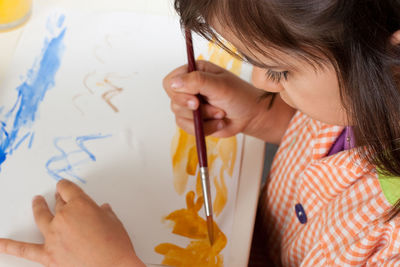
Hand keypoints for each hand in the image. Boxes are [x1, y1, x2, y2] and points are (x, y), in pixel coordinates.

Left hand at [0, 179, 144, 266]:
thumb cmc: (116, 245)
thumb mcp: (114, 221)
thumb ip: (104, 212)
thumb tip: (101, 210)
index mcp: (81, 205)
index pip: (68, 188)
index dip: (66, 186)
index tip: (65, 186)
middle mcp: (64, 217)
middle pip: (58, 203)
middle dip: (60, 198)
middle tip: (60, 197)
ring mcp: (54, 236)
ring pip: (41, 217)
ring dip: (38, 207)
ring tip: (36, 202)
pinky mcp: (49, 255)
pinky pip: (25, 249)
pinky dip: (9, 246)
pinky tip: (0, 242)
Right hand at [163, 60, 268, 137]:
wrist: (250, 116)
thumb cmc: (239, 96)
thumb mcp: (219, 85)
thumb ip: (196, 81)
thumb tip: (173, 83)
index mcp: (194, 72)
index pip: (170, 82)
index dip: (178, 93)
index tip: (195, 99)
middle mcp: (189, 87)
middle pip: (173, 101)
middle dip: (195, 109)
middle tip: (214, 108)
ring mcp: (190, 105)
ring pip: (180, 116)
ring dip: (203, 118)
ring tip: (220, 114)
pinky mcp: (194, 120)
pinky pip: (188, 128)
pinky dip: (205, 128)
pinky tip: (219, 123)